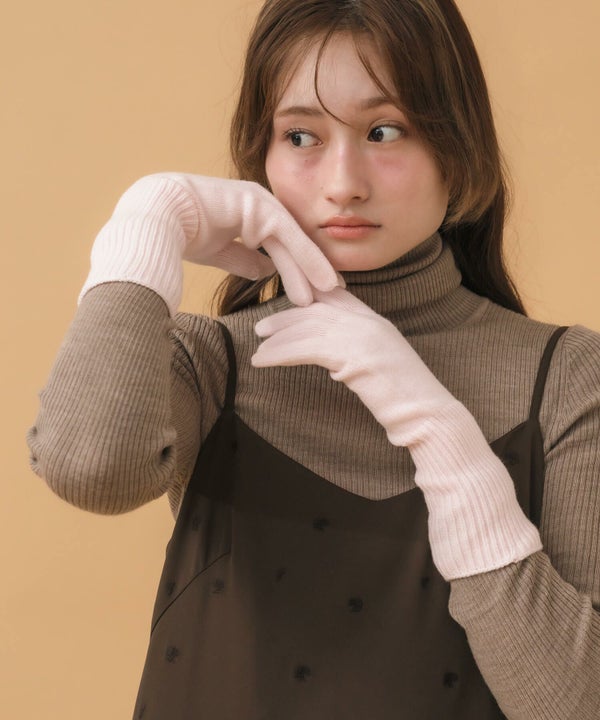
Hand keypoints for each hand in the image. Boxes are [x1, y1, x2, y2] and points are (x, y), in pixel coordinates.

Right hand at [79, 173, 339, 313]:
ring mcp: (259, 202)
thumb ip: (244, 259)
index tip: (315, 289)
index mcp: (246, 215)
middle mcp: (257, 205)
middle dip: (313, 268)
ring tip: (332, 293)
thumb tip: (266, 272)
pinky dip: (307, 259)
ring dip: (314, 268)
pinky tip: (321, 280)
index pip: (280, 245)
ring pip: (294, 241)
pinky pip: (289, 237)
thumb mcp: (220, 252)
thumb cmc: (177, 234)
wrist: (155, 217)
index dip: (299, 267)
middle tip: (334, 293)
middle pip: (292, 243)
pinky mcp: (259, 205)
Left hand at [252, 287, 541, 579]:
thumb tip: (336, 361)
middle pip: (318, 308)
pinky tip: (264, 362)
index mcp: (378, 322)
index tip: (286, 306)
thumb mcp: (381, 369)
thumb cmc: (406, 403)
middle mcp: (371, 323)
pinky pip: (308, 347)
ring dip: (278, 337)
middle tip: (262, 329)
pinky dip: (281, 353)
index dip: (310, 298)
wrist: (430, 419)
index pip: (338, 298)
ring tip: (258, 349)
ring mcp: (365, 337)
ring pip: (309, 326)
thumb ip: (360, 355)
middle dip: (287, 316)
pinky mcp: (355, 357)